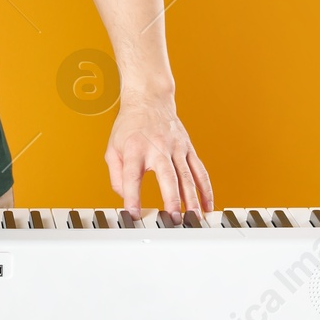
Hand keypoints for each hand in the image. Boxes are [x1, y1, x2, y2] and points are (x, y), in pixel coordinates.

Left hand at [105, 91, 212, 216]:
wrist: (149, 99)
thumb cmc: (129, 126)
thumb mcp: (112, 148)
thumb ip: (117, 176)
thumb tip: (126, 198)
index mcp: (135, 148)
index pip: (132, 176)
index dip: (132, 196)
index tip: (134, 214)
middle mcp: (157, 147)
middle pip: (167, 176)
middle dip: (171, 200)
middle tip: (173, 220)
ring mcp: (176, 147)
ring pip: (187, 175)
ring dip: (192, 198)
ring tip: (193, 218)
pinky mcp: (188, 148)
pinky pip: (199, 171)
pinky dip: (205, 189)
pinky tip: (207, 205)